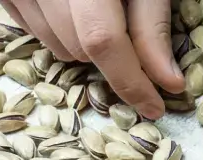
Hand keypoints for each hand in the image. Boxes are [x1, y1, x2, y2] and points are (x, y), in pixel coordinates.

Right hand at [0, 0, 184, 118]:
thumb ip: (151, 27)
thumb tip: (168, 82)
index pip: (102, 40)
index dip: (130, 80)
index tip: (155, 106)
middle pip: (79, 48)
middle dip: (113, 58)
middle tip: (131, 37)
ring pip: (55, 47)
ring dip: (84, 46)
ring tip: (100, 11)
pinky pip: (34, 31)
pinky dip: (59, 31)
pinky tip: (72, 7)